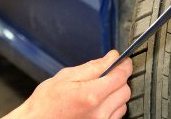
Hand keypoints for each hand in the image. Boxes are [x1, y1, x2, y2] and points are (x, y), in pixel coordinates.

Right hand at [6, 50, 131, 118]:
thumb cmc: (46, 103)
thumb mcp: (66, 76)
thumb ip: (93, 66)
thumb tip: (112, 57)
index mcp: (91, 95)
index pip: (121, 75)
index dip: (123, 64)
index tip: (122, 61)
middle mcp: (100, 112)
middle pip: (125, 89)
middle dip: (118, 79)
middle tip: (106, 75)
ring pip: (123, 103)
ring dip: (115, 95)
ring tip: (98, 92)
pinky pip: (116, 116)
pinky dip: (111, 108)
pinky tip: (97, 105)